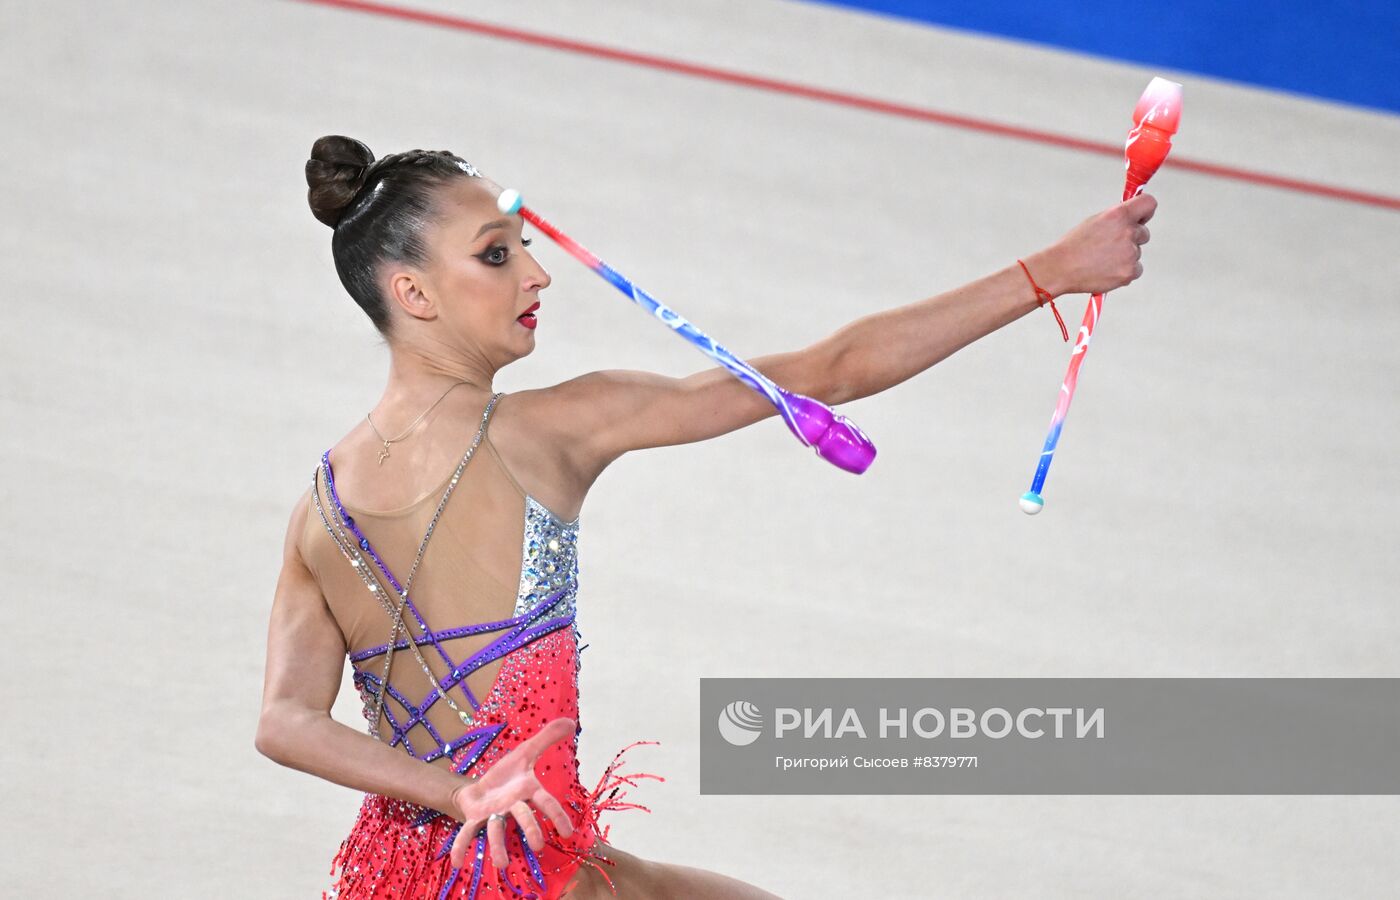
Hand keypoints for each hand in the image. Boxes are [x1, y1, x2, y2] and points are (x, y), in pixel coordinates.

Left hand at [446, 716, 577, 870]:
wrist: (481, 787)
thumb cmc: (508, 775)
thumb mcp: (526, 752)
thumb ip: (547, 738)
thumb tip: (571, 721)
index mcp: (527, 792)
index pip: (546, 803)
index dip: (557, 816)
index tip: (568, 833)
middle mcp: (512, 807)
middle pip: (522, 818)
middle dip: (530, 830)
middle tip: (538, 846)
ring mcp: (493, 815)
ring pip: (496, 831)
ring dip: (498, 847)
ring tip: (501, 865)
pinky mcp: (475, 820)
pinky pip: (467, 834)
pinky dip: (461, 847)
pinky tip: (456, 862)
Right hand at [1027, 193, 1156, 296]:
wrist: (1060, 268)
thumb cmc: (1073, 246)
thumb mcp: (1095, 221)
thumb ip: (1117, 218)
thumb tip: (1132, 220)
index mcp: (1118, 215)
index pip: (1149, 204)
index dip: (1145, 212)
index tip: (1140, 218)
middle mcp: (1127, 232)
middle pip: (1144, 233)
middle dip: (1132, 238)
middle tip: (1110, 246)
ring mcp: (1130, 253)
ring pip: (1137, 252)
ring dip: (1125, 256)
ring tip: (1103, 260)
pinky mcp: (1130, 272)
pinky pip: (1136, 269)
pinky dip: (1124, 271)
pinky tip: (1107, 270)